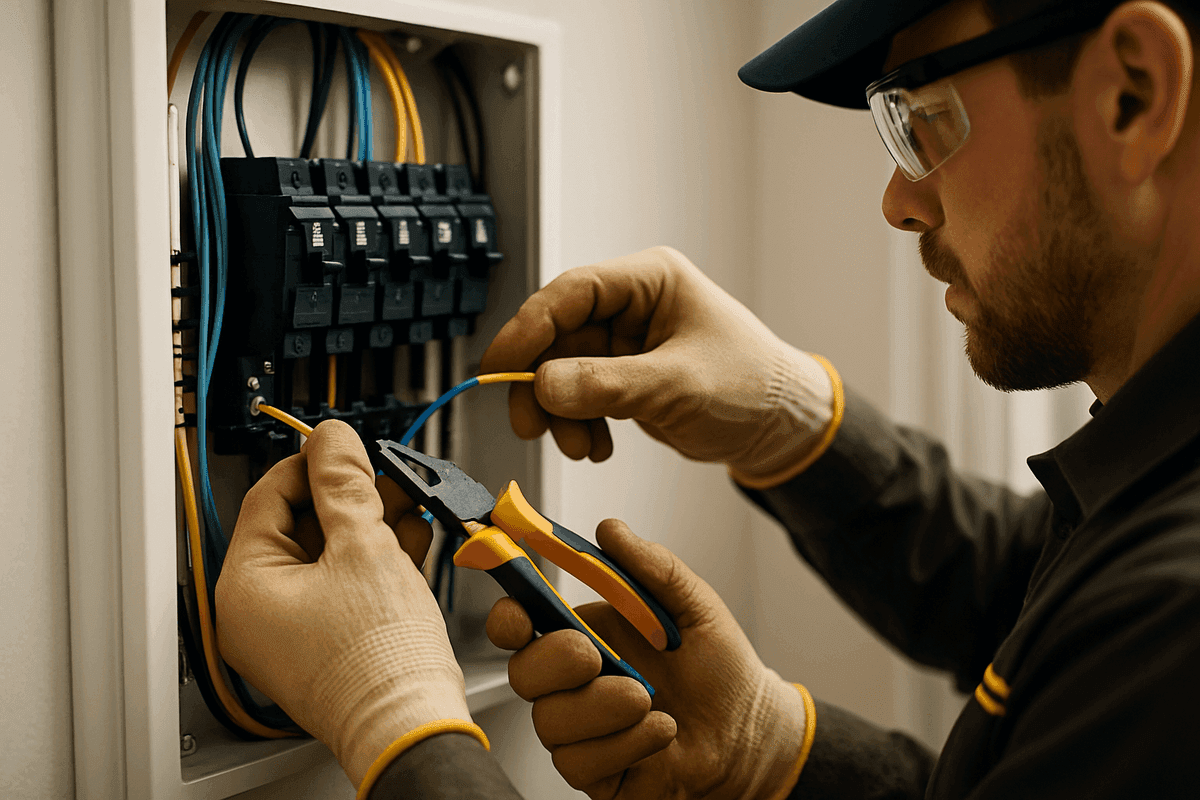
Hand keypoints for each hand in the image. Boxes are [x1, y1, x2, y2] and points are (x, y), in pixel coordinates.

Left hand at [216, 421, 472, 788]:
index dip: (312, 462)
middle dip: (352, 496)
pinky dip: (375, 560)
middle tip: (386, 473)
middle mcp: (259, 613)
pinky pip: (344, 586)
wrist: (413, 725)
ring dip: (370, 524)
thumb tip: (332, 440)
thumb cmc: (378, 661)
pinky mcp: (328, 645)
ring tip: (408, 502)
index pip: (269, 497)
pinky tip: (409, 539)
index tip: (345, 445)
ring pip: (330, 555)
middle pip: (302, 526)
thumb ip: (345, 483)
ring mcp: (293, 632)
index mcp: (245, 588)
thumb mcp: (364, 546)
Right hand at [479, 246, 834, 480]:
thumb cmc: (752, 387)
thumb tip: (543, 385)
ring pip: (562, 371)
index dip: (528, 328)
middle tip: (532, 424)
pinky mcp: (624, 377)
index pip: (570, 292)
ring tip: (580, 447)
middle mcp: (632, 305)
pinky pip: (580, 396)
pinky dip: (578, 424)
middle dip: (543, 385)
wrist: (779, 429)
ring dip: (561, 413)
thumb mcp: (678, 385)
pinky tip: (596, 447)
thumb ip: (608, 385)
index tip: (500, 366)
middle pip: (557, 335)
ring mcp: (625, 343)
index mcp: (649, 281)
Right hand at [487, 519, 809, 798]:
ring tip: (651, 701)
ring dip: (605, 708)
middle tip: (600, 657)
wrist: (749, 729)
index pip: (519, 624)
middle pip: (522, 674)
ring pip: (551, 722)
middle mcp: (572, 683)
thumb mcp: (693, 604)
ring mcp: (580, 730)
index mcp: (584, 634)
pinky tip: (659, 733)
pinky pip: (580, 763)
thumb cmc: (719, 666)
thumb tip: (610, 529)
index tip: (518, 613)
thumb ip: (651, 566)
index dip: (506, 618)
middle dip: (557, 662)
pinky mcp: (594, 772)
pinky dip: (626, 744)